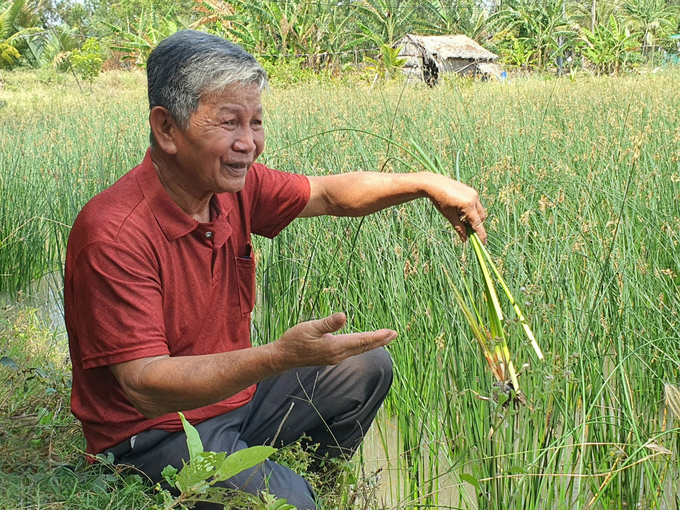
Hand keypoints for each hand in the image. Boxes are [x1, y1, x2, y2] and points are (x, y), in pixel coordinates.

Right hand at [270, 313, 396, 368]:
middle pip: (364, 347)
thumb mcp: (310, 327)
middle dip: (380, 341)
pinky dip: (362, 346)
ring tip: (384, 338)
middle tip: (395, 334)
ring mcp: (335, 357)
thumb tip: (344, 316)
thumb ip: (328, 323)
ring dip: (372, 343)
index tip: (391, 332)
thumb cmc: (294, 340)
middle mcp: (338, 354)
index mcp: (336, 346)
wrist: (282, 357)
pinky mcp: (330, 357)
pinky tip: (363, 343)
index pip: (362, 341)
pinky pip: (352, 351)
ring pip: (359, 350)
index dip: (378, 336)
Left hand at [425, 174, 486, 243]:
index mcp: (468, 206)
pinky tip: (460, 209)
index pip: (477, 224)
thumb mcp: (449, 216)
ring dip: (474, 217)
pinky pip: (476, 204)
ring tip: (460, 217)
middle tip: (466, 229)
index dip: (481, 234)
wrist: (435, 184)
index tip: (483, 243)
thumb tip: (465, 239)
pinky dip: (471, 210)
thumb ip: (459, 228)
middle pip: (481, 217)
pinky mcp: (472, 191)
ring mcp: (474, 194)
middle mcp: (474, 199)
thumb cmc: (440, 200)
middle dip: (476, 225)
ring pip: (479, 210)